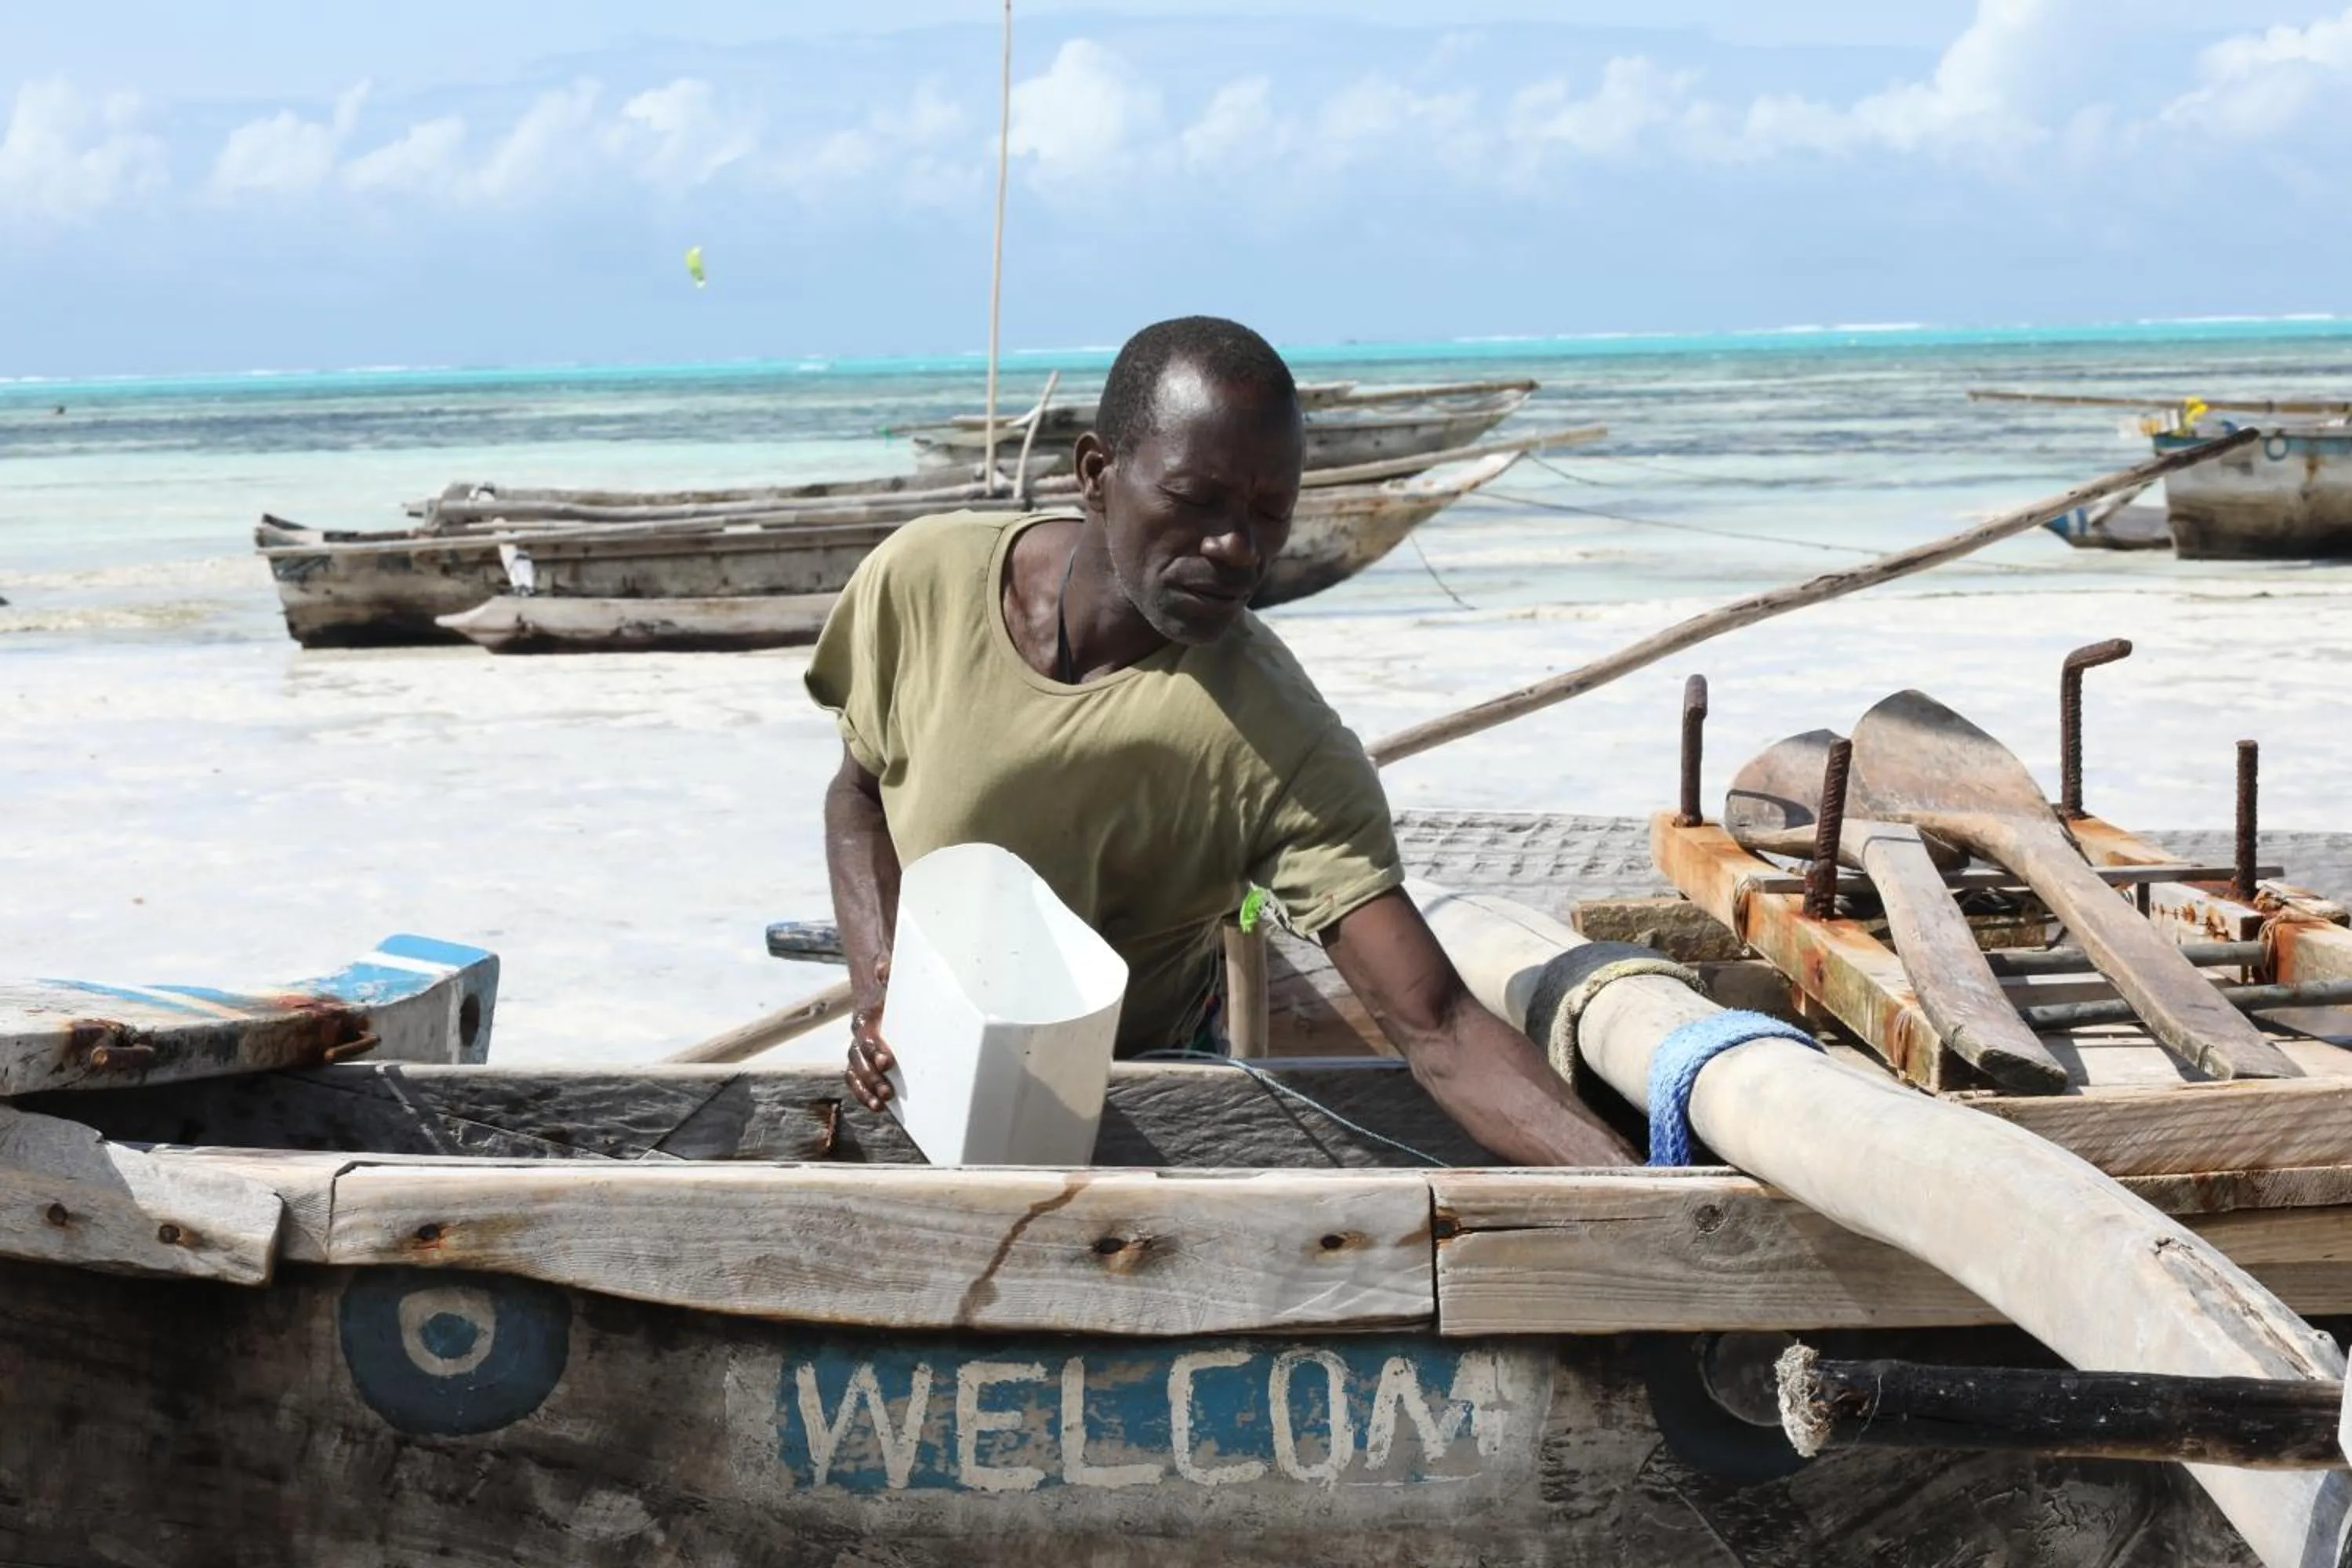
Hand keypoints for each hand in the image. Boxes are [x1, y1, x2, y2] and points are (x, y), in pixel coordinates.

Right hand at [844, 955, 894, 1111]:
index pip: (866, 1035)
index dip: (874, 1048)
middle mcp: (858, 1035)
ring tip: (882, 1103)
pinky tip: (876, 1106)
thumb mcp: (889, 969)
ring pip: (856, 1072)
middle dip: (871, 1076)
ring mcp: (859, 1050)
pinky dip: (863, 1093)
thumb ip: (888, 969)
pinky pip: (857, 1080)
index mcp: (867, 1016)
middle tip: (888, 1091)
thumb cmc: (888, 982)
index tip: (887, 1061)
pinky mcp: (864, 1060)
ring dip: (867, 1089)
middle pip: (858, 1059)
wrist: (876, 984)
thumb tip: (884, 969)